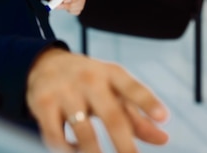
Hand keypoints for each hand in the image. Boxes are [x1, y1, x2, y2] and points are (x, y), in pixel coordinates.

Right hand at [27, 49, 169, 152]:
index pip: (132, 87)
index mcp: (111, 74)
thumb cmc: (90, 81)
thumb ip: (138, 115)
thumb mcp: (114, 91)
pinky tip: (75, 151)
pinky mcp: (43, 104)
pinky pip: (55, 136)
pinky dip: (67, 150)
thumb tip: (163, 139)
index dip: (148, 102)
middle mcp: (89, 79)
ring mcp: (65, 91)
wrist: (45, 64)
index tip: (164, 117)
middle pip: (111, 114)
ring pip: (83, 130)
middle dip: (124, 143)